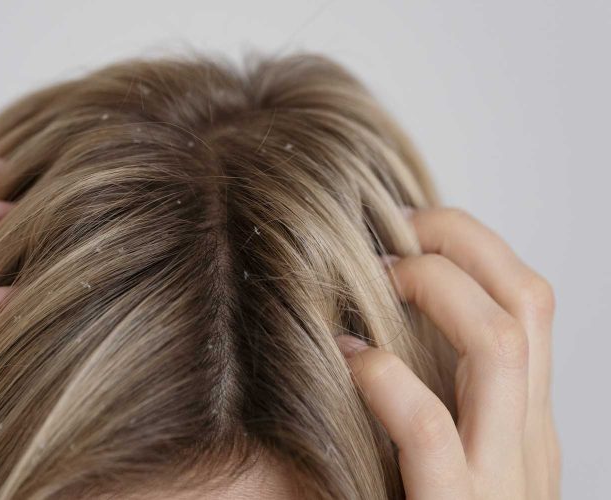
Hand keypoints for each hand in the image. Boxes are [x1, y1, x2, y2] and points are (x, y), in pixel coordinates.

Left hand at [338, 208, 559, 498]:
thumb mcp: (446, 449)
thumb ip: (435, 391)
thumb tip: (376, 316)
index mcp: (525, 420)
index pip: (528, 299)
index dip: (472, 243)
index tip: (406, 226)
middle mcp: (529, 439)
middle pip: (527, 300)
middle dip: (457, 243)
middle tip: (387, 233)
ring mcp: (503, 480)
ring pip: (498, 345)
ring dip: (433, 291)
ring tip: (374, 280)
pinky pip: (433, 430)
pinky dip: (386, 378)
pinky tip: (347, 360)